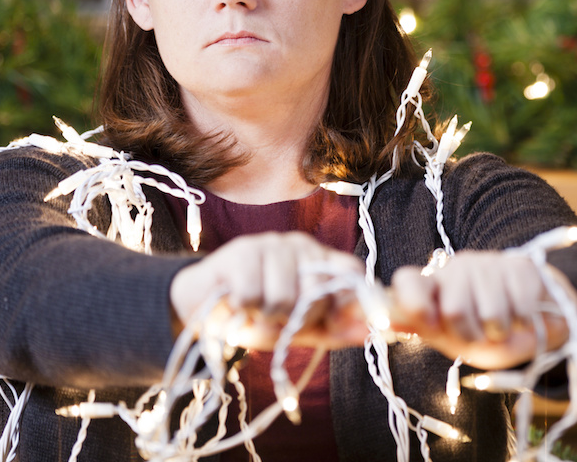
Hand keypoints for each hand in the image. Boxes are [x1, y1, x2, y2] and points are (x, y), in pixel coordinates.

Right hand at [169, 231, 368, 349]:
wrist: (207, 308)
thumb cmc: (260, 316)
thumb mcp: (302, 328)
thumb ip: (336, 329)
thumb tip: (370, 333)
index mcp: (321, 259)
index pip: (351, 271)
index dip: (346, 302)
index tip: (331, 324)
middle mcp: (301, 245)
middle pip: (318, 291)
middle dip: (296, 319)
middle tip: (276, 319)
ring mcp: (271, 243)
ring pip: (284, 296)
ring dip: (265, 317)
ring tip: (254, 310)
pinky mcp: (241, 250)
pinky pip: (252, 293)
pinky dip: (243, 309)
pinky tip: (237, 302)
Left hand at [389, 251, 576, 369]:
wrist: (534, 325)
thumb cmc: (485, 333)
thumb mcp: (450, 338)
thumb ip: (420, 327)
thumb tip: (380, 321)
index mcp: (433, 285)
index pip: (407, 281)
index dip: (415, 306)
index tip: (433, 327)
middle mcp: (456, 267)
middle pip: (454, 309)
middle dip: (471, 334)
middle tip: (480, 335)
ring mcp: (488, 263)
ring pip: (490, 311)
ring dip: (500, 331)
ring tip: (502, 325)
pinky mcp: (520, 266)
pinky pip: (520, 304)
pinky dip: (524, 321)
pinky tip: (523, 316)